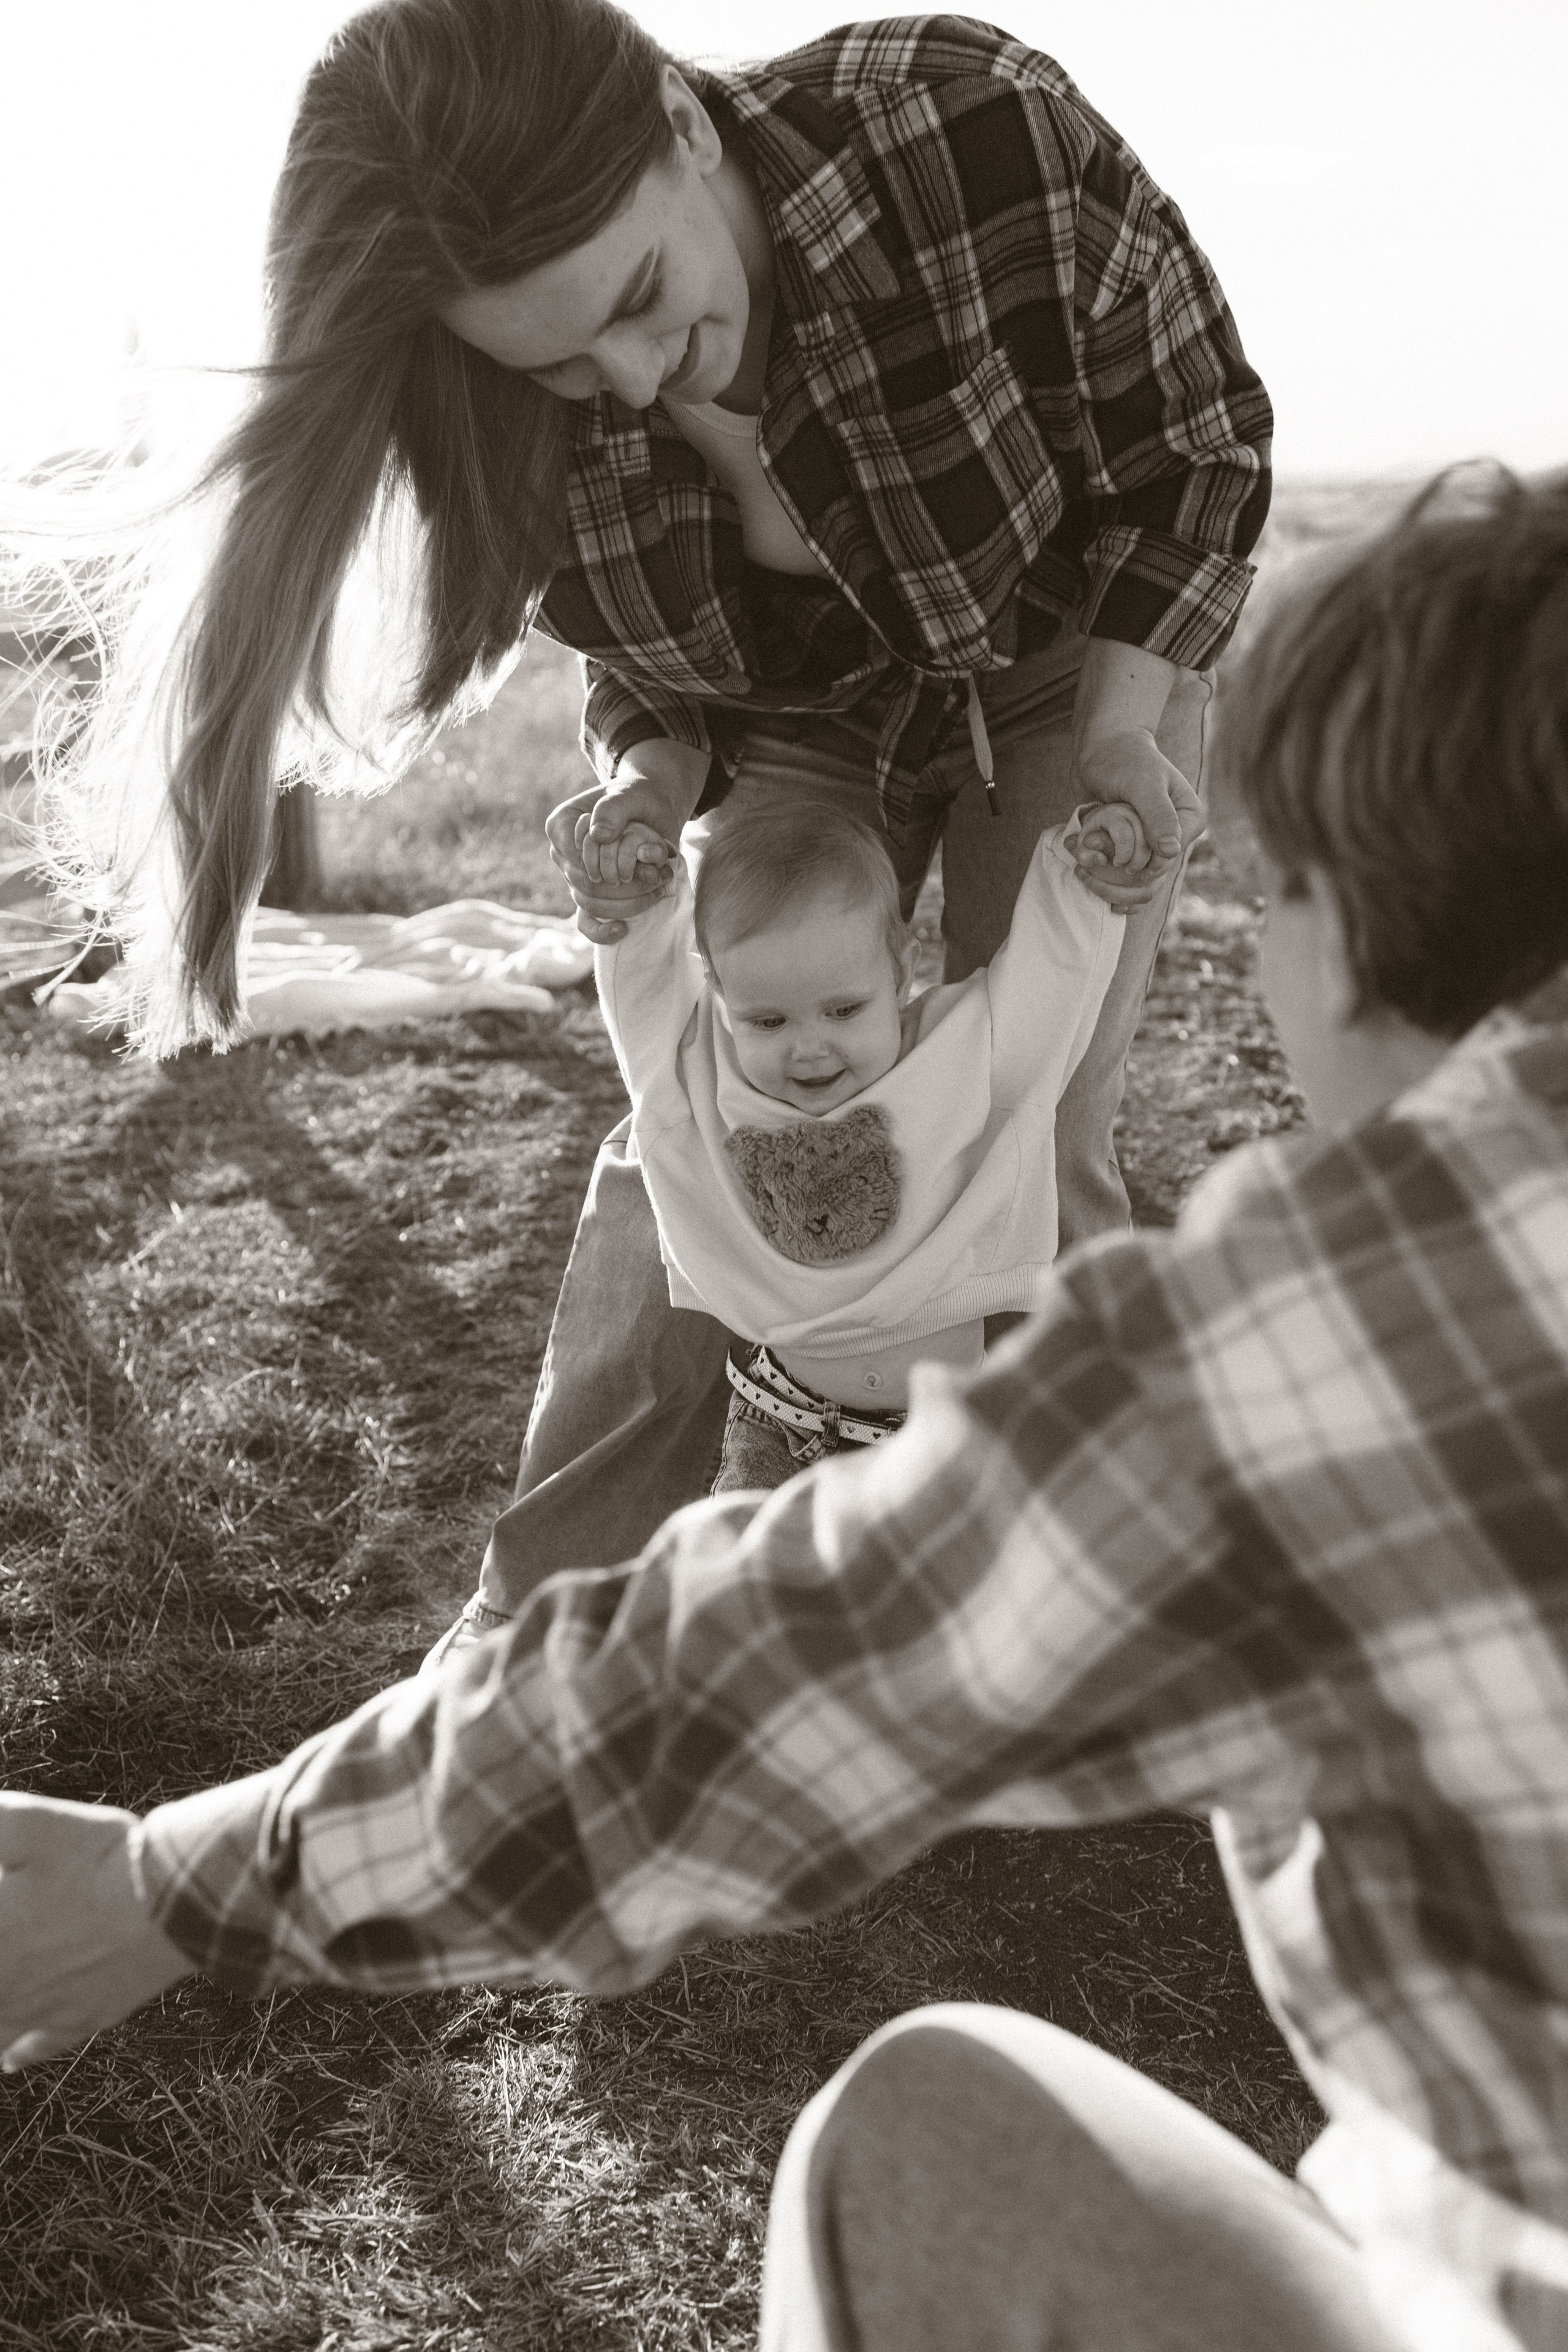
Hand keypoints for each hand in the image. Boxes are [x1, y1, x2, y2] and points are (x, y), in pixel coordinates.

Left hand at [0, 1793, 194, 2067]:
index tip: (3, 1904)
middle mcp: (6, 1982)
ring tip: (1, 2001)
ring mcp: (43, 2008)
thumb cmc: (102, 1859)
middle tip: (9, 1943)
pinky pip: (36, 2048)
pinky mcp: (83, 2019)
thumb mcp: (31, 1823)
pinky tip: (8, 2058)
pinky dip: (17, 2053)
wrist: (172, 1901)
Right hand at [547, 758, 701, 945]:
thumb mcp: (631, 793)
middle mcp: (562, 854)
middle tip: (661, 874)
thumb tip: (597, 836)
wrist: (653, 809)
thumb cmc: (639, 797)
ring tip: (660, 886)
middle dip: (626, 884)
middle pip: (584, 884)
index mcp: (561, 826)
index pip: (574, 855)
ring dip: (629, 901)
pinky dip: (602, 931)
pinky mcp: (592, 895)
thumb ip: (613, 809)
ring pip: (591, 904)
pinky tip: (622, 930)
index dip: (606, 861)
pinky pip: (586, 923)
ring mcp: (575, 878)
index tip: (645, 852)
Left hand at [1071, 730, 1203, 909]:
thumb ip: (1157, 814)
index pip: (1164, 861)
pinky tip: (1083, 868)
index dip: (1133, 862)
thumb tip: (1171, 851)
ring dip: (1103, 881)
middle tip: (1082, 853)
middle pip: (1149, 879)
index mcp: (1189, 821)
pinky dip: (1101, 878)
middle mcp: (1175, 837)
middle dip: (1112, 874)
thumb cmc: (1124, 757)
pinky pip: (1121, 880)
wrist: (1103, 747)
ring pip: (1134, 886)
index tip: (1101, 847)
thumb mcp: (1142, 782)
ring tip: (1078, 861)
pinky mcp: (1131, 849)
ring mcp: (1152, 845)